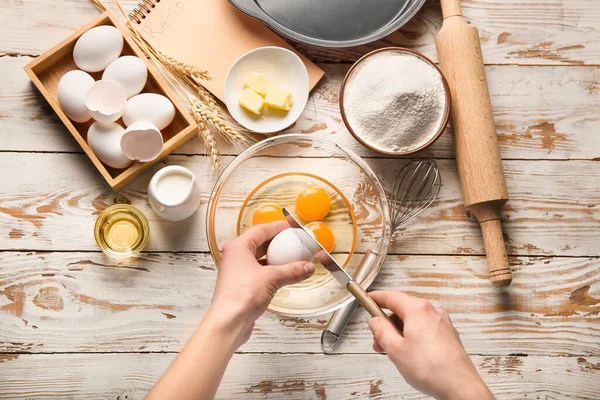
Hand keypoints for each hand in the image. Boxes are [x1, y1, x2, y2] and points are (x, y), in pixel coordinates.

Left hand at [208, 220, 314, 347]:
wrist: (229, 322)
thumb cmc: (241, 296)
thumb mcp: (272, 278)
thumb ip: (292, 271)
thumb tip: (307, 267)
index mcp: (238, 247)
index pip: (261, 230)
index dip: (278, 227)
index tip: (292, 227)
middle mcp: (236, 257)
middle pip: (260, 244)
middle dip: (279, 243)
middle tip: (295, 242)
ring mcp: (238, 272)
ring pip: (261, 259)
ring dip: (277, 259)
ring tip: (294, 258)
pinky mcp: (242, 286)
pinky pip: (261, 273)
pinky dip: (274, 272)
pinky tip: (286, 275)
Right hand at [368, 291, 493, 399]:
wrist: (459, 387)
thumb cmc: (431, 369)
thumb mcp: (395, 349)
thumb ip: (381, 331)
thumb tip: (375, 322)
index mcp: (418, 310)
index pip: (391, 296)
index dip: (376, 298)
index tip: (368, 299)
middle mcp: (432, 312)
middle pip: (402, 309)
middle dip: (387, 323)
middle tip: (377, 340)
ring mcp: (442, 323)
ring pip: (414, 321)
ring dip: (399, 332)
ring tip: (393, 352)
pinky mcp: (448, 335)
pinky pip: (425, 329)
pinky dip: (413, 336)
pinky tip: (409, 353)